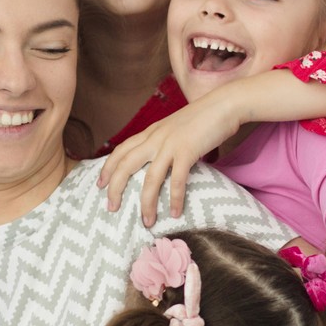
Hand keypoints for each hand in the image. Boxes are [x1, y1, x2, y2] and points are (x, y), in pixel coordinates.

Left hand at [97, 95, 241, 226]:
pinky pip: (177, 180)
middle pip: (126, 165)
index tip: (100, 185)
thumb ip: (163, 141)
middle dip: (116, 188)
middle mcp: (155, 138)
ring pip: (150, 178)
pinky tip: (176, 213)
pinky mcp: (188, 151)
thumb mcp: (174, 127)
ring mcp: (170, 144)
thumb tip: (158, 160)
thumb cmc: (203, 117)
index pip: (121, 150)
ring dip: (146, 203)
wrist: (225, 104)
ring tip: (147, 221)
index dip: (108, 168)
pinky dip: (175, 199)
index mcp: (151, 132)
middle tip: (111, 208)